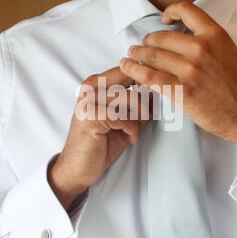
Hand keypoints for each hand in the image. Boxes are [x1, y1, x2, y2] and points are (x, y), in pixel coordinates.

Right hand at [48, 67, 149, 209]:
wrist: (78, 168)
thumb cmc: (101, 144)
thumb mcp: (125, 120)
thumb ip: (138, 104)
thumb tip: (157, 92)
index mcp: (96, 84)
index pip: (126, 69)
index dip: (145, 79)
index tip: (153, 98)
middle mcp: (90, 89)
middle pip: (130, 79)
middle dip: (144, 100)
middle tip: (145, 118)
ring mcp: (88, 102)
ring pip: (128, 98)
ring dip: (139, 117)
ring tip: (135, 131)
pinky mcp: (90, 117)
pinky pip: (123, 116)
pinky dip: (133, 129)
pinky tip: (130, 139)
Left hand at [119, 1, 236, 162]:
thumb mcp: (229, 54)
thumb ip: (207, 45)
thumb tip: (180, 45)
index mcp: (215, 35)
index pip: (185, 9)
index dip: (169, 11)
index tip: (162, 20)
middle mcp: (201, 48)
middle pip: (160, 37)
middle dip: (145, 43)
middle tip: (138, 49)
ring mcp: (190, 70)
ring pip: (151, 56)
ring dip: (136, 57)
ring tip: (129, 58)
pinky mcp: (182, 91)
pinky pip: (150, 78)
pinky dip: (135, 72)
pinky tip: (129, 70)